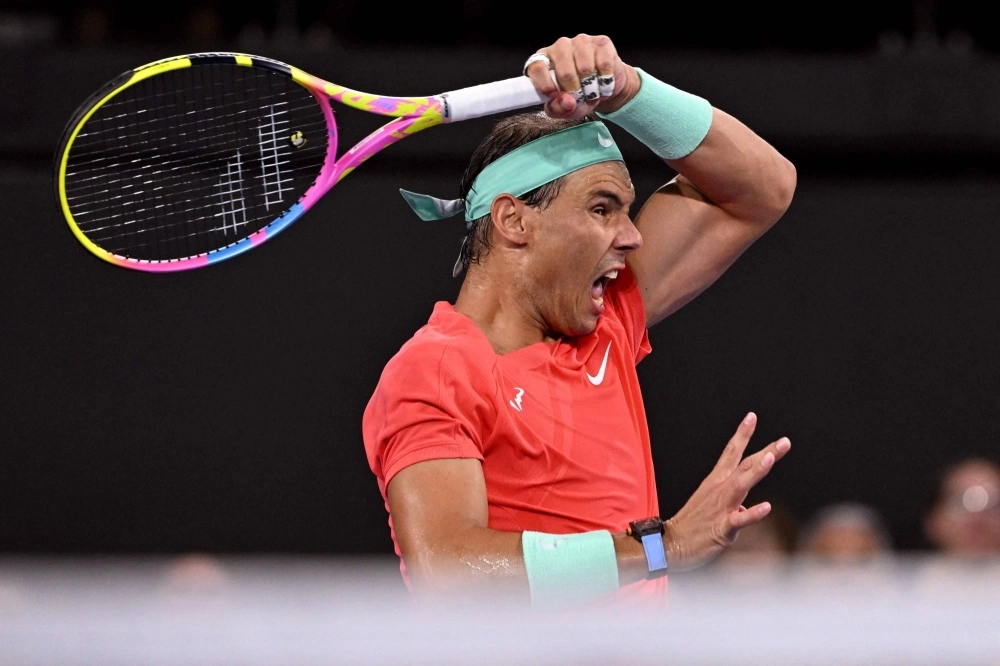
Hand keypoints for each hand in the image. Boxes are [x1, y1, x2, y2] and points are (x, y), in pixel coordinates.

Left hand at [523, 34, 639, 119]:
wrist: (603, 87)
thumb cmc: (578, 95)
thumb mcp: (564, 108)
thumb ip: (558, 108)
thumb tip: (567, 102)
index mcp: (545, 60)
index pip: (537, 67)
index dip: (545, 84)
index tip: (554, 96)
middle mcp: (561, 46)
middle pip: (565, 72)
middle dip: (575, 91)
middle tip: (580, 97)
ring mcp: (581, 41)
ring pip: (586, 68)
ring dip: (592, 88)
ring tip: (592, 91)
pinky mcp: (601, 42)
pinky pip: (604, 65)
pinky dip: (606, 81)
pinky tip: (603, 83)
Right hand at [662, 412, 790, 570]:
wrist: (671, 544)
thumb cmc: (692, 525)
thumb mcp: (711, 506)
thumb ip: (732, 504)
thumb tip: (747, 509)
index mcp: (715, 482)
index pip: (731, 453)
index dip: (742, 434)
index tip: (752, 417)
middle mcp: (719, 490)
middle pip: (744, 466)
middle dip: (765, 452)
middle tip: (785, 441)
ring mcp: (721, 507)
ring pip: (741, 485)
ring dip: (756, 471)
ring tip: (770, 458)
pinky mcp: (722, 528)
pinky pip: (739, 520)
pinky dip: (753, 513)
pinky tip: (767, 507)